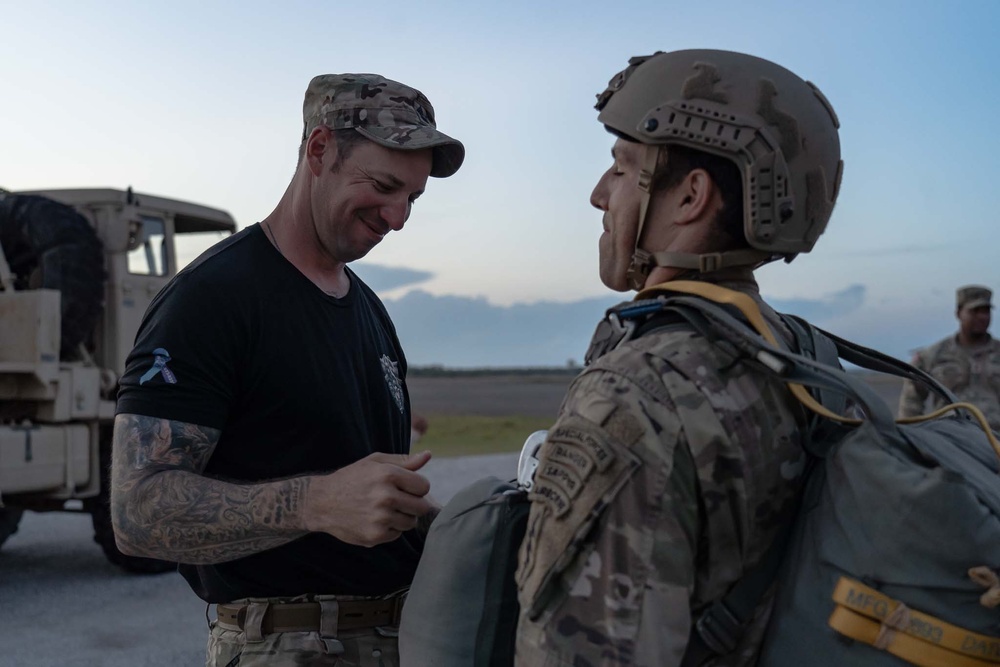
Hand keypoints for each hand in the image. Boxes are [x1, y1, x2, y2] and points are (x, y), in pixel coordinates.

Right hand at [303, 450, 433, 546]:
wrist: (321, 502)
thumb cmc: (352, 478)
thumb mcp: (375, 462)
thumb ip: (404, 461)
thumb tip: (428, 455)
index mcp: (388, 475)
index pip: (424, 486)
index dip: (417, 487)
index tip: (406, 488)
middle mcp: (385, 497)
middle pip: (422, 507)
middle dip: (413, 504)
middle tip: (398, 500)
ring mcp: (380, 518)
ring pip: (411, 522)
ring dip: (402, 517)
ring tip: (385, 509)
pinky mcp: (374, 535)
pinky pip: (397, 534)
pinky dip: (390, 529)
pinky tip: (374, 519)